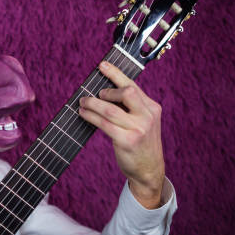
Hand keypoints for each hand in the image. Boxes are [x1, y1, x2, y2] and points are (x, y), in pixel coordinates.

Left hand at [78, 61, 164, 208]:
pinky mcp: (127, 141)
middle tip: (96, 94)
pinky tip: (83, 114)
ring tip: (82, 102)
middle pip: (127, 92)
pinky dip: (90, 116)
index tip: (102, 65)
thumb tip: (104, 91)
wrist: (149, 169)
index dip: (116, 74)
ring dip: (92, 104)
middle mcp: (148, 116)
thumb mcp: (143, 122)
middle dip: (108, 90)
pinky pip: (104, 124)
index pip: (133, 86)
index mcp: (152, 108)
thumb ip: (131, 107)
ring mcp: (138, 129)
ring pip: (110, 109)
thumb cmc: (140, 143)